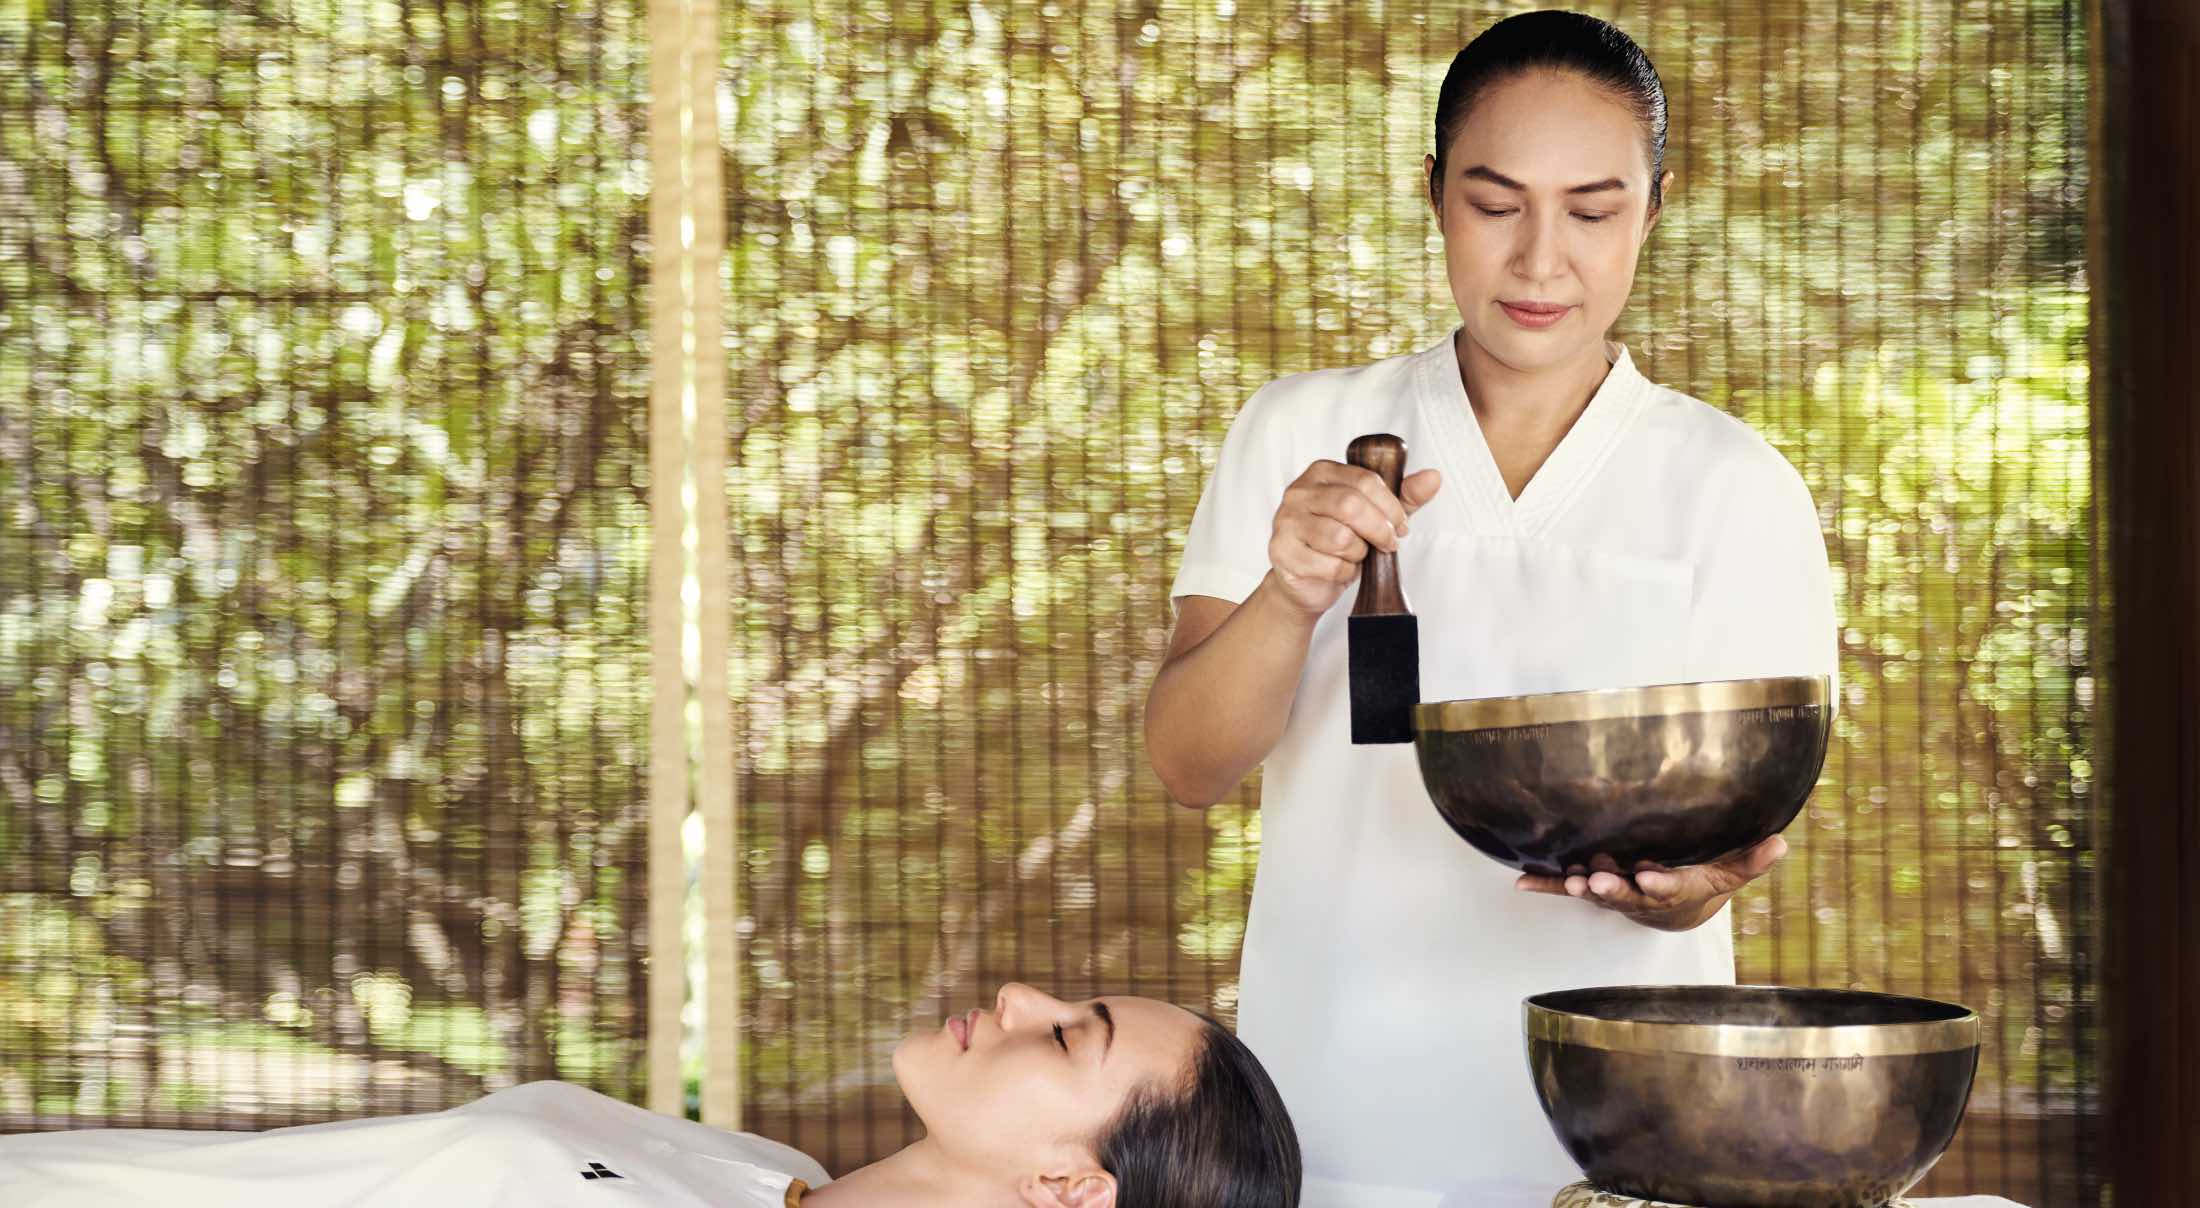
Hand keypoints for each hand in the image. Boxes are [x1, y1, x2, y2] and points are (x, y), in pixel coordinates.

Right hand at [1265, 459, 1441, 617]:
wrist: (1306, 581)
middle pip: (1351, 506)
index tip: (1401, 524)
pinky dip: (1344, 572)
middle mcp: (1298, 492)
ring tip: (1356, 555)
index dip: (1391, 506)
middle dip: (1379, 530)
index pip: (1365, 480)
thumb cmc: (1340, 542)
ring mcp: (1286, 522)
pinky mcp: (1282, 552)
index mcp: (1321, 472)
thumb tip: (1433, 477)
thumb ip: (1403, 496)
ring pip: (1340, 538)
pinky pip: (1329, 565)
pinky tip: (1339, 569)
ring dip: (1359, 553)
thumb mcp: (1375, 515)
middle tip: (1388, 544)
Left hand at [1514, 836, 1788, 931]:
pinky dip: (1543, 885)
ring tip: (1568, 880)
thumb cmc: (1702, 883)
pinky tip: (1519, 882)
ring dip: (1581, 886)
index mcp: (1673, 890)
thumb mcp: (1729, 872)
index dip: (1659, 883)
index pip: (1668, 888)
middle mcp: (1641, 895)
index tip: (1650, 875)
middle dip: (1613, 888)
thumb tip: (1780, 842)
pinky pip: (1565, 888)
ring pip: (1597, 892)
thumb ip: (1751, 860)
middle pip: (1627, 894)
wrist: (1674, 911)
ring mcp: (1614, 893)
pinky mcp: (1593, 889)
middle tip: (1597, 881)